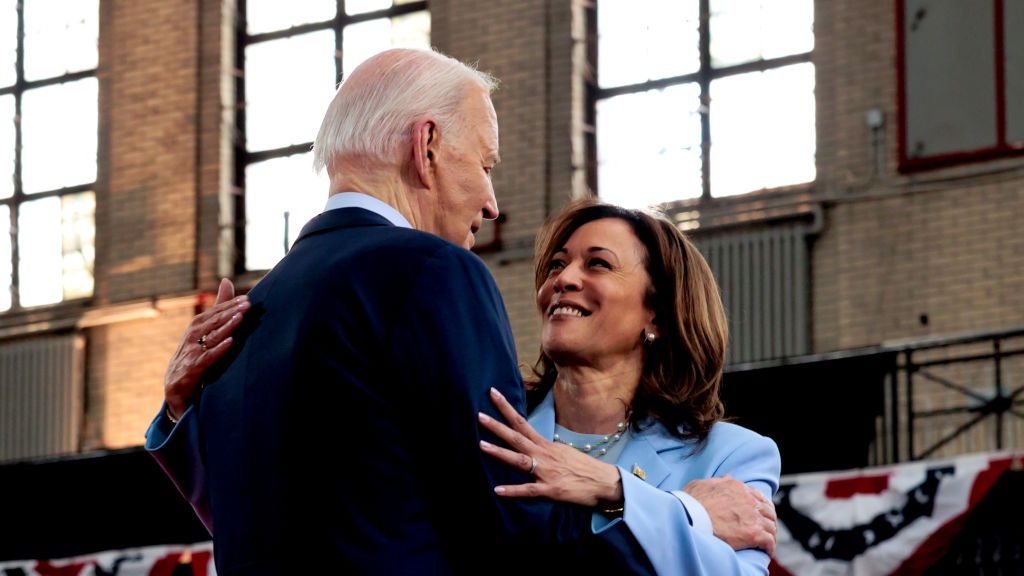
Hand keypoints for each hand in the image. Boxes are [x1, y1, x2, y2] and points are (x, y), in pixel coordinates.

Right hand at [164, 278, 248, 419]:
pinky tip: (230, 343)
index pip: (213, 313)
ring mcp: (191, 353)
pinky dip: (218, 350)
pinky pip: (207, 358)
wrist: (175, 389)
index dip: (229, 305)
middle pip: (212, 322)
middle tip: (248, 305)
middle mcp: (191, 337)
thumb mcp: (205, 332)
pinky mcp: (192, 369)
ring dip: (226, 327)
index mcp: (195, 327)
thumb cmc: (194, 356)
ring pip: (210, 337)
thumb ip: (218, 308)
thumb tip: (227, 281)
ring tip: (240, 318)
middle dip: (230, 312)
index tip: (247, 298)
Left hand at [477, 387, 622, 507]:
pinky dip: (513, 490)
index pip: (522, 422)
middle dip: (496, 426)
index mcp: (545, 445)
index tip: (492, 393)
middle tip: (479, 414)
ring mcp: (546, 472)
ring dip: (500, 453)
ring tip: (481, 445)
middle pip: (516, 437)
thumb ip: (544, 449)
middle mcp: (544, 454)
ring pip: (519, 460)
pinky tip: (497, 490)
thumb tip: (530, 445)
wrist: (606, 482)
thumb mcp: (562, 452)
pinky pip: (528, 490)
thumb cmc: (584, 468)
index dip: (506, 408)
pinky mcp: (551, 489)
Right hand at [683, 476, 776, 554]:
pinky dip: (769, 547)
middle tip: (765, 529)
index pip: (758, 497)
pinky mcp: (754, 534)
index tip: (759, 514)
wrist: (691, 519)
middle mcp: (749, 501)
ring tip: (766, 542)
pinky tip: (766, 551)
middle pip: (769, 511)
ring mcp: (753, 517)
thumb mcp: (702, 485)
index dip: (761, 507)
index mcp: (738, 488)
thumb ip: (717, 481)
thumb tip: (726, 478)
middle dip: (768, 520)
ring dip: (770, 534)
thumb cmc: (691, 503)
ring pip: (771, 526)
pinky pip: (769, 541)